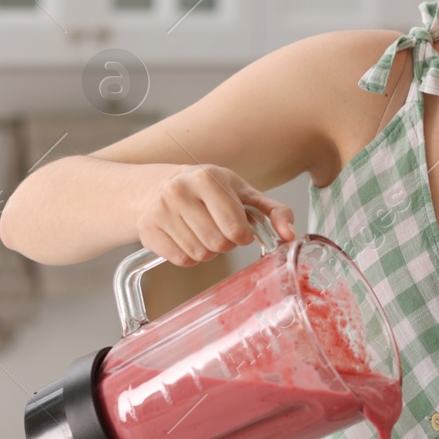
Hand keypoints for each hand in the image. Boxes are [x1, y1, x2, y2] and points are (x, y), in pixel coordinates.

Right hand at [137, 164, 296, 266]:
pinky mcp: (148, 230)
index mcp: (207, 178)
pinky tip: (185, 237)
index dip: (242, 235)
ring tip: (201, 231)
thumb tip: (291, 235)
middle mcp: (179, 191)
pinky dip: (188, 256)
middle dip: (225, 243)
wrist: (158, 186)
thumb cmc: (208, 190)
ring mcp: (160, 211)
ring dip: (207, 251)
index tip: (238, 228)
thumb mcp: (243, 193)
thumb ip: (274, 211)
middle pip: (218, 243)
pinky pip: (181, 260)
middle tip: (218, 229)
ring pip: (200, 254)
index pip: (235, 227)